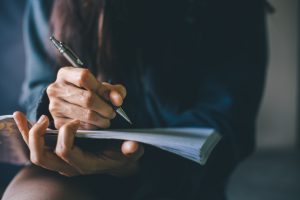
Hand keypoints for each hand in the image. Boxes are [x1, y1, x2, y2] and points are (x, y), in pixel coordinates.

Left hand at [13, 112, 143, 176]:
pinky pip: (37, 146)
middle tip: (45, 119)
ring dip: (29, 135)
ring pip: (36, 153)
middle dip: (40, 137)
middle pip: (43, 157)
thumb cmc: (122, 153)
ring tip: (25, 116)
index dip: (67, 135)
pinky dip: (27, 132)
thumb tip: (132, 146)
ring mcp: (61, 162)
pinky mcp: (57, 153)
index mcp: (86, 164)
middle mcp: (69, 166)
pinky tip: (21, 117)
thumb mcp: (131, 152)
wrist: (116, 160)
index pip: (66, 152)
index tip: (75, 119)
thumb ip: (132, 149)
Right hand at [47, 67, 126, 128]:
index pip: (84, 77)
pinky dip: (94, 127)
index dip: (102, 88)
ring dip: (102, 119)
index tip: (112, 98)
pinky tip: (97, 124)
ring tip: (107, 119)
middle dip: (105, 108)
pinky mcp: (57, 122)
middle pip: (87, 98)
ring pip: (86, 114)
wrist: (73, 104)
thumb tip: (117, 100)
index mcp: (65, 74)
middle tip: (112, 113)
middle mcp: (56, 89)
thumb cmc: (90, 92)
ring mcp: (54, 106)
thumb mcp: (102, 86)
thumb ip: (114, 90)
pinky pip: (81, 126)